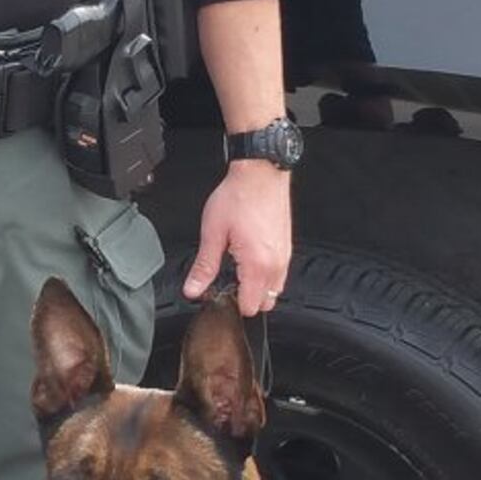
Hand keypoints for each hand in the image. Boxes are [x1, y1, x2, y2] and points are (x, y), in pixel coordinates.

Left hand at [183, 163, 293, 313]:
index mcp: (257, 265)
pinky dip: (266, 274)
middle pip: (265, 304)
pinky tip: (250, 258)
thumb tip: (193, 289)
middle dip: (246, 298)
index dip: (231, 303)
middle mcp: (276, 265)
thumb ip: (204, 266)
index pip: (249, 307)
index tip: (219, 291)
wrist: (260, 172)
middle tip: (228, 279)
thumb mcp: (213, 233)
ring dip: (257, 287)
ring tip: (238, 267)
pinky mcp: (287, 247)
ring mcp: (285, 256)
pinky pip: (279, 275)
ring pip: (274, 291)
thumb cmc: (239, 196)